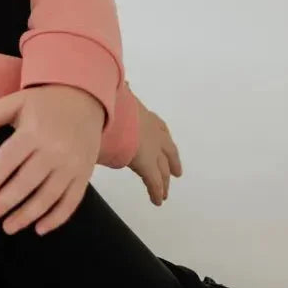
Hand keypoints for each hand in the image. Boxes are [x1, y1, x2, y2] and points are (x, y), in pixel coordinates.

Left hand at [0, 84, 104, 235]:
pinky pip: (71, 201)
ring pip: (48, 196)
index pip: (9, 159)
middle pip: (26, 182)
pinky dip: (57, 218)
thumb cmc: (43, 104)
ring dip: (27, 215)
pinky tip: (40, 229)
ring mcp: (72, 164)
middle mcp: (55, 150)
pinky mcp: (84, 174)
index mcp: (34, 132)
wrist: (84, 100)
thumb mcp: (16, 100)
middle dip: (5, 202)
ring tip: (8, 227)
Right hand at [126, 90, 182, 204]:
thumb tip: (123, 86)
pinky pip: (153, 183)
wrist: (116, 116)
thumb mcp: (116, 95)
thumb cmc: (111, 104)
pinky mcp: (148, 167)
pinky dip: (156, 192)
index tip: (165, 140)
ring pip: (162, 168)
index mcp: (145, 115)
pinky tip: (158, 201)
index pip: (158, 126)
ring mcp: (153, 150)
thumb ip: (120, 94)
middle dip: (171, 161)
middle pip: (167, 151)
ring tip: (166, 192)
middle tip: (176, 172)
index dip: (162, 135)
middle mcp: (154, 133)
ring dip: (164, 180)